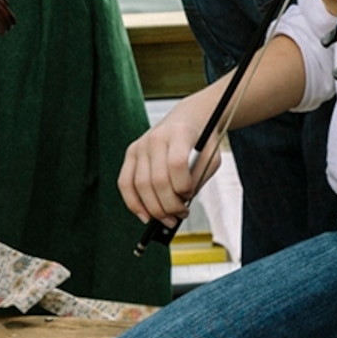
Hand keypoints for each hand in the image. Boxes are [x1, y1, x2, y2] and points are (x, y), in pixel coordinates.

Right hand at [119, 102, 224, 228]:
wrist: (187, 118)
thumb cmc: (201, 141)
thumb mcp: (211, 157)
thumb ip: (198, 178)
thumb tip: (181, 203)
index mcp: (179, 133)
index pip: (176, 164)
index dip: (184, 186)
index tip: (190, 194)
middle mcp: (156, 138)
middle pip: (157, 180)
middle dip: (170, 205)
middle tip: (180, 214)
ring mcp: (140, 145)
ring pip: (140, 186)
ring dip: (155, 209)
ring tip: (168, 218)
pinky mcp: (131, 153)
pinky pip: (125, 183)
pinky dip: (133, 203)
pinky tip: (145, 215)